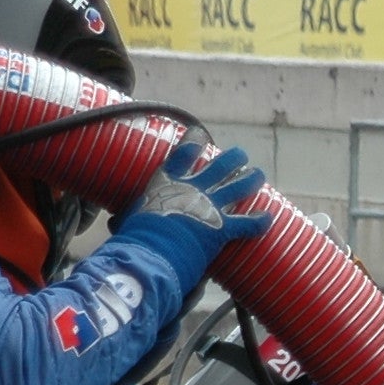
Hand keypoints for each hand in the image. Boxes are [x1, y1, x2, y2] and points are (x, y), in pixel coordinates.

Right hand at [124, 141, 272, 260]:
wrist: (152, 251)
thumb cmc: (135, 236)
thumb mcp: (128, 219)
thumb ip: (128, 218)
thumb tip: (115, 226)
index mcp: (168, 182)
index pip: (183, 154)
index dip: (193, 141)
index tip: (201, 133)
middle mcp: (193, 189)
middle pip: (220, 166)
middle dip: (233, 159)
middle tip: (241, 155)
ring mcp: (210, 206)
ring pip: (239, 187)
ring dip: (251, 180)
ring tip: (259, 174)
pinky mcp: (223, 228)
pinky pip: (248, 223)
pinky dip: (260, 221)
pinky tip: (268, 217)